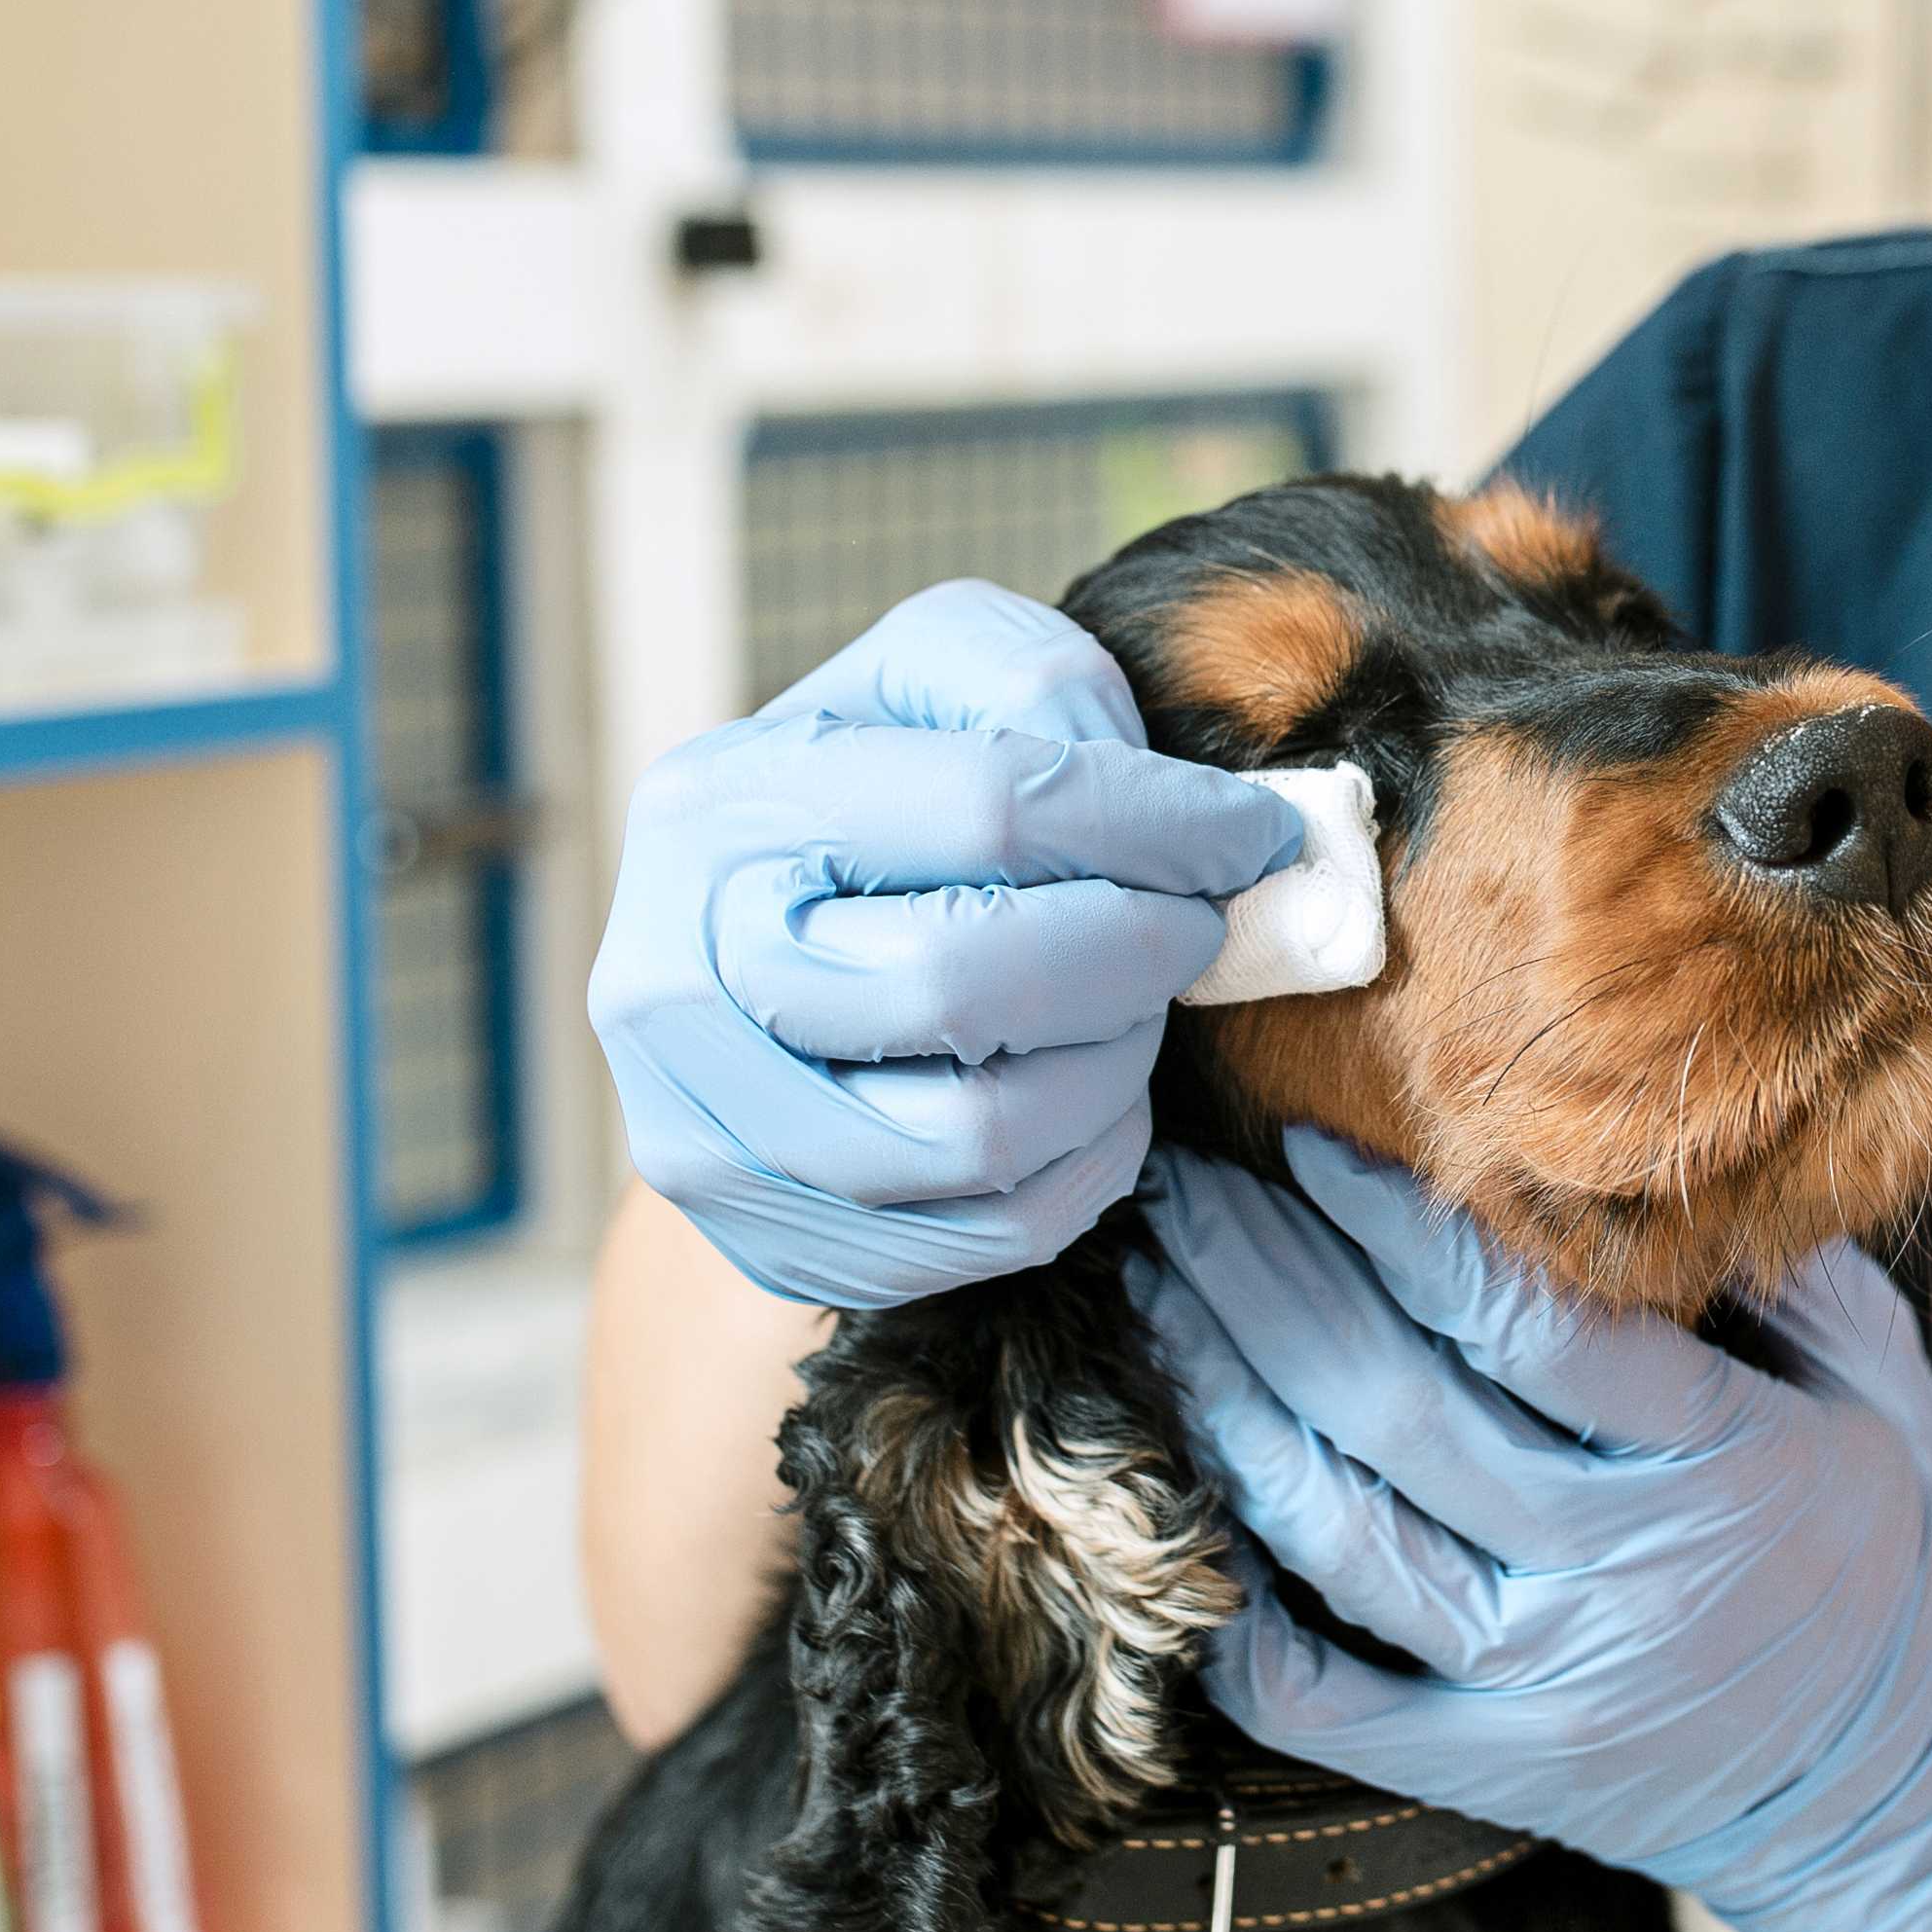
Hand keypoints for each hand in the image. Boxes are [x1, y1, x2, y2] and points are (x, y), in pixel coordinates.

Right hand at [591, 582, 1300, 1307]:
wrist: (738, 982)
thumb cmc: (868, 816)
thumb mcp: (927, 690)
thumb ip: (1038, 686)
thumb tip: (1167, 799)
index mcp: (720, 810)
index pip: (984, 808)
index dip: (1154, 821)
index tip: (1249, 833)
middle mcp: (682, 978)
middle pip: (965, 978)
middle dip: (1134, 948)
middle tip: (1193, 926)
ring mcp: (715, 1131)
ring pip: (985, 1129)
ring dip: (1114, 1061)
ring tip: (1133, 1004)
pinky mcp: (778, 1245)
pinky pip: (997, 1229)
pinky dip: (1089, 1157)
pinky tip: (1091, 1088)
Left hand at [1136, 1133, 1931, 1931]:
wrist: (1909, 1805)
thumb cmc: (1898, 1566)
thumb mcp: (1888, 1390)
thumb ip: (1785, 1270)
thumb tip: (1652, 1146)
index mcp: (1721, 1460)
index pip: (1521, 1323)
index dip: (1392, 1224)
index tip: (1305, 1144)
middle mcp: (1616, 1576)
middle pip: (1392, 1407)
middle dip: (1262, 1280)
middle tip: (1181, 1188)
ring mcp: (1541, 1685)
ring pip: (1334, 1530)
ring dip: (1224, 1401)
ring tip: (1162, 1300)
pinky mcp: (1492, 1772)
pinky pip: (1321, 1698)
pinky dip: (1235, 1611)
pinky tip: (1189, 1505)